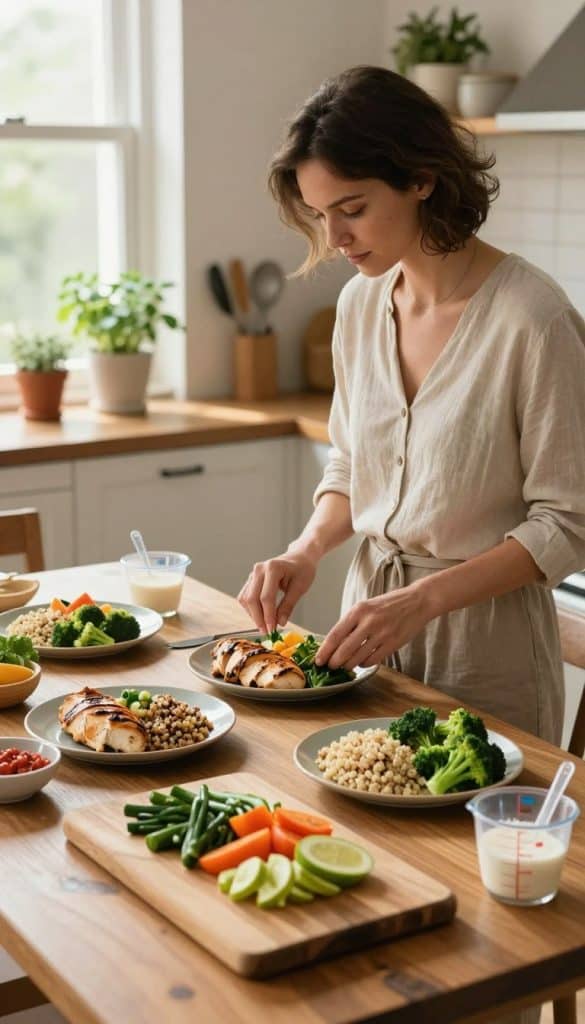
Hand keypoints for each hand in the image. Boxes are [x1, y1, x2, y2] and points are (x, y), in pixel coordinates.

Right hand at [237, 551, 316, 632]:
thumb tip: (280, 623)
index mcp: (273, 568)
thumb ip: (288, 605)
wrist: (299, 557)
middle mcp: (259, 569)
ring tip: (265, 626)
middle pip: (252, 599)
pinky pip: (245, 596)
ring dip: (253, 615)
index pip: (266, 597)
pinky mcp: (251, 579)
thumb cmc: (302, 570)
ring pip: (246, 599)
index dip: (268, 616)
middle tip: (267, 632)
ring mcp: (253, 573)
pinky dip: (251, 609)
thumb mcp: (300, 588)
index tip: (272, 630)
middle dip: (258, 618)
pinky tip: (261, 617)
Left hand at [315, 583, 432, 669]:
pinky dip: (364, 664)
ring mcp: (381, 634)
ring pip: (357, 658)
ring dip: (348, 665)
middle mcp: (369, 622)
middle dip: (334, 662)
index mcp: (358, 610)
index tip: (318, 660)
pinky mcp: (392, 643)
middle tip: (330, 666)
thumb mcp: (366, 606)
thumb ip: (351, 622)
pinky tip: (362, 662)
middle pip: (344, 650)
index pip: (335, 634)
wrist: (417, 601)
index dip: (324, 650)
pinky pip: (372, 660)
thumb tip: (334, 643)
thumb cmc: (389, 604)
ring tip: (345, 666)